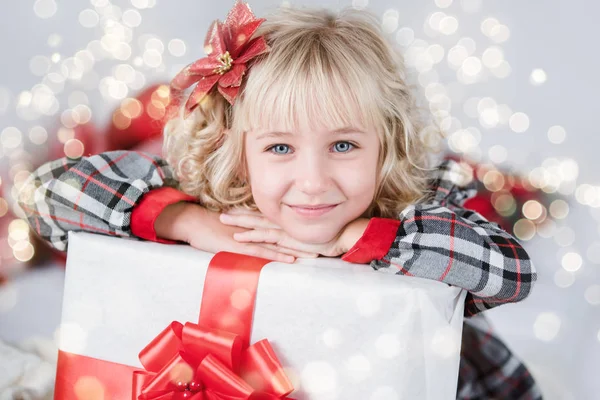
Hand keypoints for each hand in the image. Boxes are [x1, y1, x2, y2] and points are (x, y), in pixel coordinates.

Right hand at [155, 202, 318, 262]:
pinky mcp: (240, 246)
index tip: (319, 236)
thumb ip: (248, 234)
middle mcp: (257, 229)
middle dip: (306, 241)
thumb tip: (259, 239)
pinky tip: (290, 259)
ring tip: (317, 255)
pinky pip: (262, 252)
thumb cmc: (210, 227)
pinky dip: (277, 255)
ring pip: (279, 244)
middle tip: (328, 245)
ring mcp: (249, 237)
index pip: (283, 229)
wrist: (192, 222)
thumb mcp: (233, 230)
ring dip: (298, 249)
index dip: (300, 233)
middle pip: (286, 235)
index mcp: (257, 225)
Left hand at [220, 209, 368, 257]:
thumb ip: (301, 235)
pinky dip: (250, 237)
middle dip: (239, 215)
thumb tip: (295, 239)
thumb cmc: (331, 235)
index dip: (250, 213)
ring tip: (223, 220)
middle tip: (222, 213)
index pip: (265, 215)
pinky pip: (265, 238)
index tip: (236, 210)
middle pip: (257, 217)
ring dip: (239, 223)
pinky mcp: (287, 240)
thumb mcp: (312, 234)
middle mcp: (284, 223)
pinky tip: (238, 238)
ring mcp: (285, 231)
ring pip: (257, 225)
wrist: (342, 236)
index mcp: (289, 221)